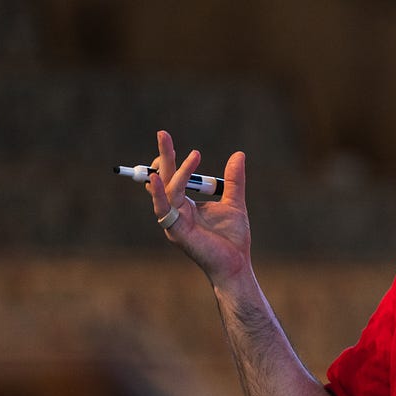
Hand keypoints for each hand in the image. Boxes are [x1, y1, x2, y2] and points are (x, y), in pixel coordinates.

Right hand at [146, 131, 251, 283]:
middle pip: (164, 178)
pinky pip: (164, 209)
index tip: (168, 139)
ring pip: (168, 190)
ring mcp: (174, 221)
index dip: (169, 158)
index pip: (172, 177)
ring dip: (178, 171)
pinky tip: (156, 179)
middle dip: (163, 155)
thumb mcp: (234, 202)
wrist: (236, 263)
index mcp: (185, 205)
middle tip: (163, 132)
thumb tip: (239, 154)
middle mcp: (175, 211)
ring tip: (195, 155)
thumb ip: (233, 180)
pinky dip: (159, 193)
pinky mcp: (176, 231)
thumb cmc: (232, 239)